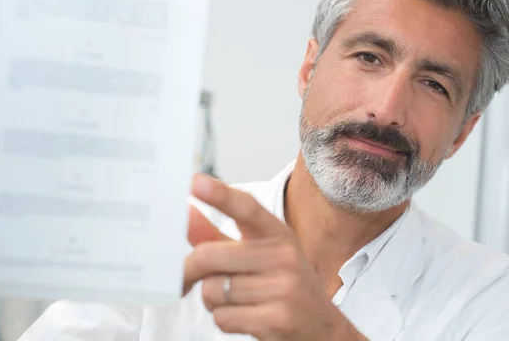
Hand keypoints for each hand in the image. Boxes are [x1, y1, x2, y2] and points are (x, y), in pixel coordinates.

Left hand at [183, 174, 366, 340]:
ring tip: (235, 300)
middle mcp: (283, 256)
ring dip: (212, 301)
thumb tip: (187, 214)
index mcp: (279, 235)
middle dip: (189, 271)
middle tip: (186, 279)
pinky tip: (245, 317)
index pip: (247, 208)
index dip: (220, 195)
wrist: (323, 328)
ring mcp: (283, 288)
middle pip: (209, 256)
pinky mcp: (276, 319)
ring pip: (212, 291)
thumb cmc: (286, 287)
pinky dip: (224, 320)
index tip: (196, 182)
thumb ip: (220, 236)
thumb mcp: (261, 256)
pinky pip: (223, 317)